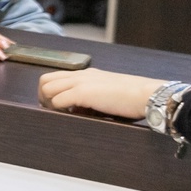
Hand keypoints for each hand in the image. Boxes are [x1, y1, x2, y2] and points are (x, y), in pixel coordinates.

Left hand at [38, 67, 159, 118]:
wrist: (148, 95)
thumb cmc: (134, 98)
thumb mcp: (108, 94)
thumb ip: (92, 99)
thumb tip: (79, 111)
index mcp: (87, 74)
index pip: (57, 77)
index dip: (53, 92)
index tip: (57, 106)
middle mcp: (81, 75)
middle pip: (45, 80)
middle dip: (43, 96)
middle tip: (51, 111)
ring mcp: (80, 82)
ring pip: (47, 88)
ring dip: (49, 103)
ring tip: (59, 114)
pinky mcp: (83, 93)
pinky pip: (58, 100)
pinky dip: (58, 110)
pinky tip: (68, 116)